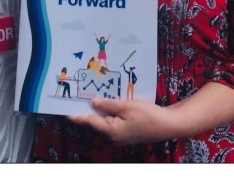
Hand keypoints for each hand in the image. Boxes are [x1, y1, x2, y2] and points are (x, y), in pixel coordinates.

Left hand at [68, 97, 183, 146]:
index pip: (88, 121)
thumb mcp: (127, 106)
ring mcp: (120, 135)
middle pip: (95, 121)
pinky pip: (112, 121)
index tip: (63, 111)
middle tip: (76, 97)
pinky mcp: (126, 132)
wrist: (170, 125)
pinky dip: (108, 113)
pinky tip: (107, 102)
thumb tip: (92, 102)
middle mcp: (113, 136)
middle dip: (86, 110)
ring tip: (89, 96)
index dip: (76, 115)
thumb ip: (108, 104)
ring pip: (104, 121)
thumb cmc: (150, 116)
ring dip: (98, 110)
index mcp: (111, 131)